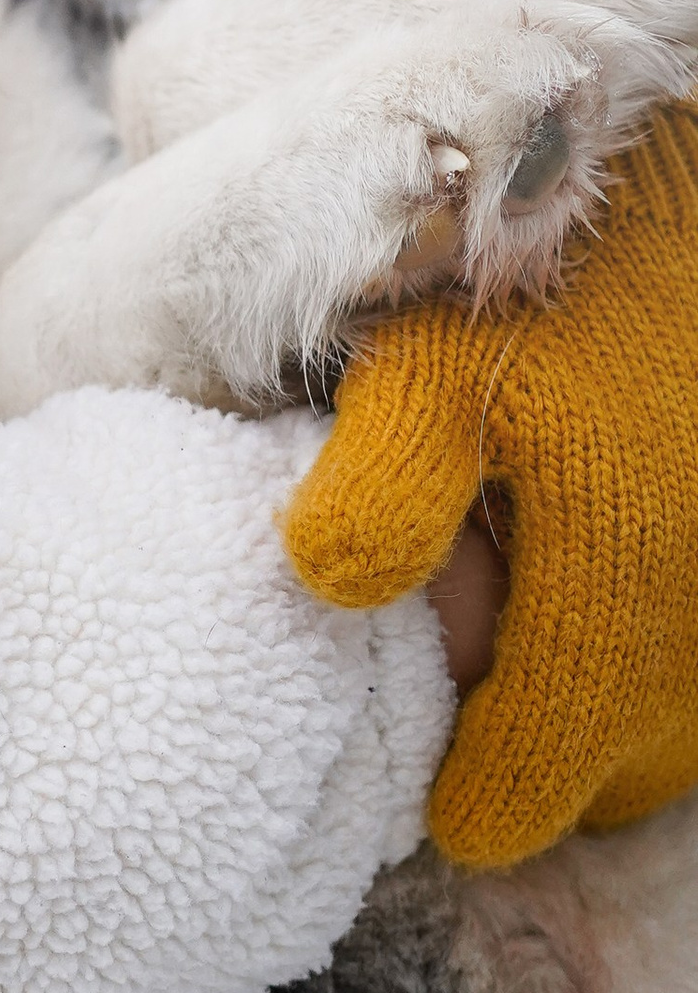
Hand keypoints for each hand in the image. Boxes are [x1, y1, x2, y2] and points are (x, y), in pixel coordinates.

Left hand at [284, 100, 697, 867]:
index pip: (546, 774)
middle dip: (561, 767)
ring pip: (692, 715)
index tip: (446, 806)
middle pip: (633, 763)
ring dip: (625, 720)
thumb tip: (331, 587)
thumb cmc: (545, 281)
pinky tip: (619, 605)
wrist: (674, 187)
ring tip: (547, 674)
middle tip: (486, 734)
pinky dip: (670, 655)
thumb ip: (382, 486)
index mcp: (618, 582)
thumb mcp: (428, 365)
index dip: (487, 794)